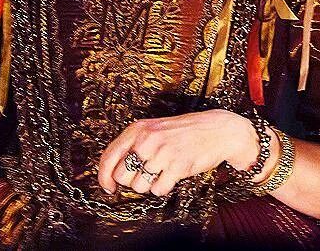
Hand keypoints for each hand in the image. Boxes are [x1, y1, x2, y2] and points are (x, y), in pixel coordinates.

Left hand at [97, 109, 259, 196]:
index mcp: (137, 129)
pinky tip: (172, 173)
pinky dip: (164, 186)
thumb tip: (111, 173)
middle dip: (132, 181)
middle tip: (146, 173)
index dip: (104, 177)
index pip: (108, 157)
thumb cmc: (181, 132)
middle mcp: (147, 139)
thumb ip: (133, 145)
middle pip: (122, 176)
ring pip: (139, 186)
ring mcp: (162, 152)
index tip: (108, 187)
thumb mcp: (153, 129)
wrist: (215, 129)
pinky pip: (158, 190)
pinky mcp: (177, 166)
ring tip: (162, 170)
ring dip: (149, 184)